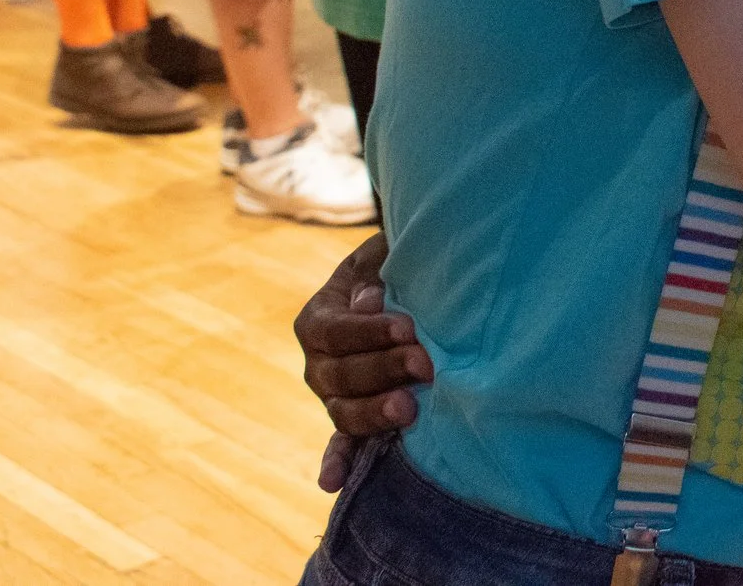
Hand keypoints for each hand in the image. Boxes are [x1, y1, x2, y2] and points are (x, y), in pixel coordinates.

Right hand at [295, 233, 430, 491]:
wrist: (406, 286)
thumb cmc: (395, 267)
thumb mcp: (382, 259)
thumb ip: (374, 276)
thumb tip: (368, 302)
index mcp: (318, 320)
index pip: (334, 332)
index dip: (369, 332)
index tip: (409, 328)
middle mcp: (318, 363)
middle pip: (340, 375)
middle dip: (383, 370)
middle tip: (424, 364)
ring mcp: (334, 396)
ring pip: (343, 412)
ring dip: (373, 413)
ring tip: (408, 410)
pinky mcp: (355, 419)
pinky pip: (342, 444)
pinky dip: (337, 461)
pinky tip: (332, 483)